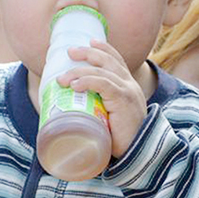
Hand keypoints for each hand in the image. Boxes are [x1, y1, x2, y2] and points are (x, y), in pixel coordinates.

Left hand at [57, 40, 147, 157]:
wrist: (137, 155)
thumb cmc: (120, 141)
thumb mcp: (109, 119)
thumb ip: (98, 110)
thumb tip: (70, 110)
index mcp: (129, 87)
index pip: (117, 61)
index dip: (104, 49)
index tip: (90, 41)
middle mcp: (130, 86)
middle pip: (109, 60)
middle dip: (88, 53)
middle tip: (70, 52)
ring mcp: (128, 92)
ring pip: (102, 72)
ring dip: (79, 71)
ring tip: (62, 78)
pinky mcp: (124, 101)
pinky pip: (104, 84)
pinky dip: (87, 81)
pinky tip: (74, 84)